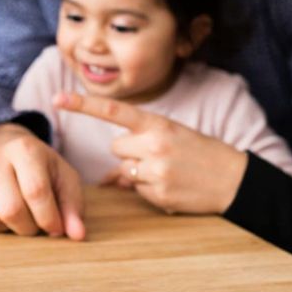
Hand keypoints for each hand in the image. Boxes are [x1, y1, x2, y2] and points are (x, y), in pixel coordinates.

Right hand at [0, 123, 85, 239]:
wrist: (5, 150)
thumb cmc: (41, 170)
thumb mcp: (63, 180)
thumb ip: (73, 207)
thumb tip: (77, 235)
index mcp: (25, 149)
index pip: (35, 192)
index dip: (49, 218)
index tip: (56, 228)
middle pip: (10, 210)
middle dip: (28, 227)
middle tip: (35, 224)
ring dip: (7, 228)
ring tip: (16, 214)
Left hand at [55, 92, 246, 214]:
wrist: (235, 179)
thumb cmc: (201, 153)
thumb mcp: (173, 136)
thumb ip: (141, 143)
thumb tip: (109, 176)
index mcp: (157, 123)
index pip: (113, 110)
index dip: (83, 104)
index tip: (57, 98)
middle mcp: (153, 144)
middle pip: (116, 148)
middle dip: (130, 153)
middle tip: (159, 155)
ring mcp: (156, 170)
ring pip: (125, 171)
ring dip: (139, 173)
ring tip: (169, 170)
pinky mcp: (159, 193)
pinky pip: (137, 191)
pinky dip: (150, 190)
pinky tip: (172, 185)